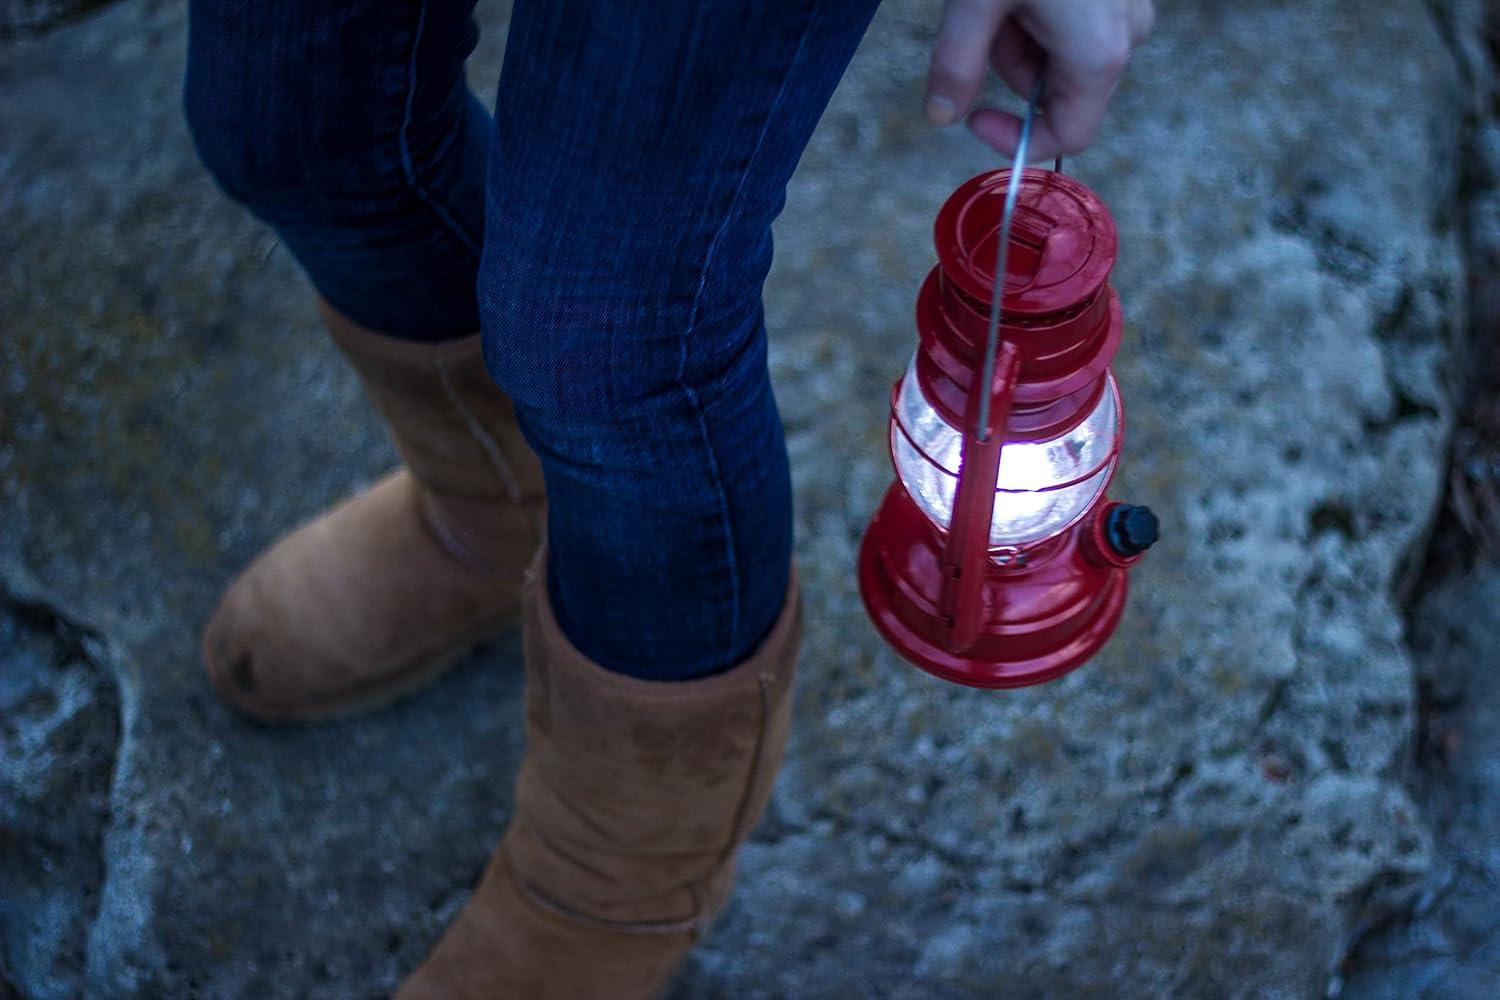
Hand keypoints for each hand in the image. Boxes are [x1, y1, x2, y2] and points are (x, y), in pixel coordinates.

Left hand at [925, 0, 1154, 159]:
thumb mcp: (978, 1)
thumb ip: (957, 64)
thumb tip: (941, 116)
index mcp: (1097, 55)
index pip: (1067, 136)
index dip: (1015, 139)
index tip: (974, 118)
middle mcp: (1125, 37)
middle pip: (1058, 92)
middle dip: (1008, 69)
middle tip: (981, 21)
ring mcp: (1130, 9)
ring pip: (1063, 55)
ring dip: (1020, 37)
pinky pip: (1078, 23)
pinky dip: (1041, 14)